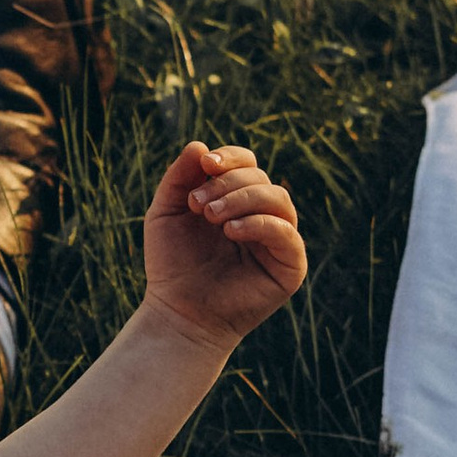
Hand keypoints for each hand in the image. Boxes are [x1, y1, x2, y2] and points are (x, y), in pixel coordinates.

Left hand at [143, 140, 307, 348]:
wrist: (178, 312)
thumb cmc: (172, 263)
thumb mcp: (166, 212)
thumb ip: (179, 178)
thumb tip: (199, 145)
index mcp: (236, 200)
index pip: (247, 163)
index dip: (229, 157)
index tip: (204, 165)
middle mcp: (261, 216)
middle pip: (261, 178)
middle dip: (228, 184)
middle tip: (199, 206)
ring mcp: (278, 240)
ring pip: (278, 199)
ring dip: (243, 199)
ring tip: (212, 217)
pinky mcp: (290, 266)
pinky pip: (286, 233)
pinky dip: (259, 224)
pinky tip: (231, 231)